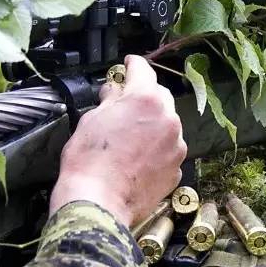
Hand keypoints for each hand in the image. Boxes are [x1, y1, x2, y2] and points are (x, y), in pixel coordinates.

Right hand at [49, 55, 186, 226]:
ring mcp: (175, 145)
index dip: (133, 64)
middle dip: (143, 97)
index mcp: (145, 99)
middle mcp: (168, 118)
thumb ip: (110, 100)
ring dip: (152, 125)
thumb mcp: (92, 120)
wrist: (98, 202)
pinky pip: (167, 150)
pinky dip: (156, 149)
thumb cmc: (89, 160)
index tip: (129, 64)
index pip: (142, 70)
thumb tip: (115, 91)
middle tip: (124, 104)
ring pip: (166, 125)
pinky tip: (137, 159)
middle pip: (159, 96)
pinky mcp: (176, 168)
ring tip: (129, 139)